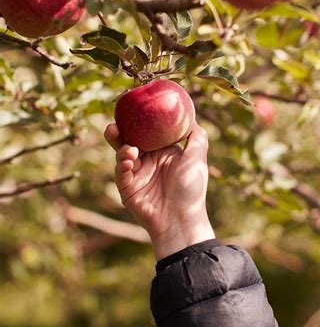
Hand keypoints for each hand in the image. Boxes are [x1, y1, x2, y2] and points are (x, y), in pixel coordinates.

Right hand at [104, 122, 214, 260]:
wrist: (181, 219)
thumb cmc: (192, 189)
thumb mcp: (197, 158)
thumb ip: (196, 136)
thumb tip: (191, 116)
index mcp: (163, 152)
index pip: (147, 132)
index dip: (139, 120)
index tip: (132, 108)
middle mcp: (148, 161)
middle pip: (129, 141)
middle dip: (119, 132)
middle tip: (114, 124)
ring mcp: (137, 174)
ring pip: (122, 155)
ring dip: (121, 149)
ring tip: (129, 149)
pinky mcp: (128, 189)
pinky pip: (121, 173)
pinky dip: (122, 165)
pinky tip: (129, 161)